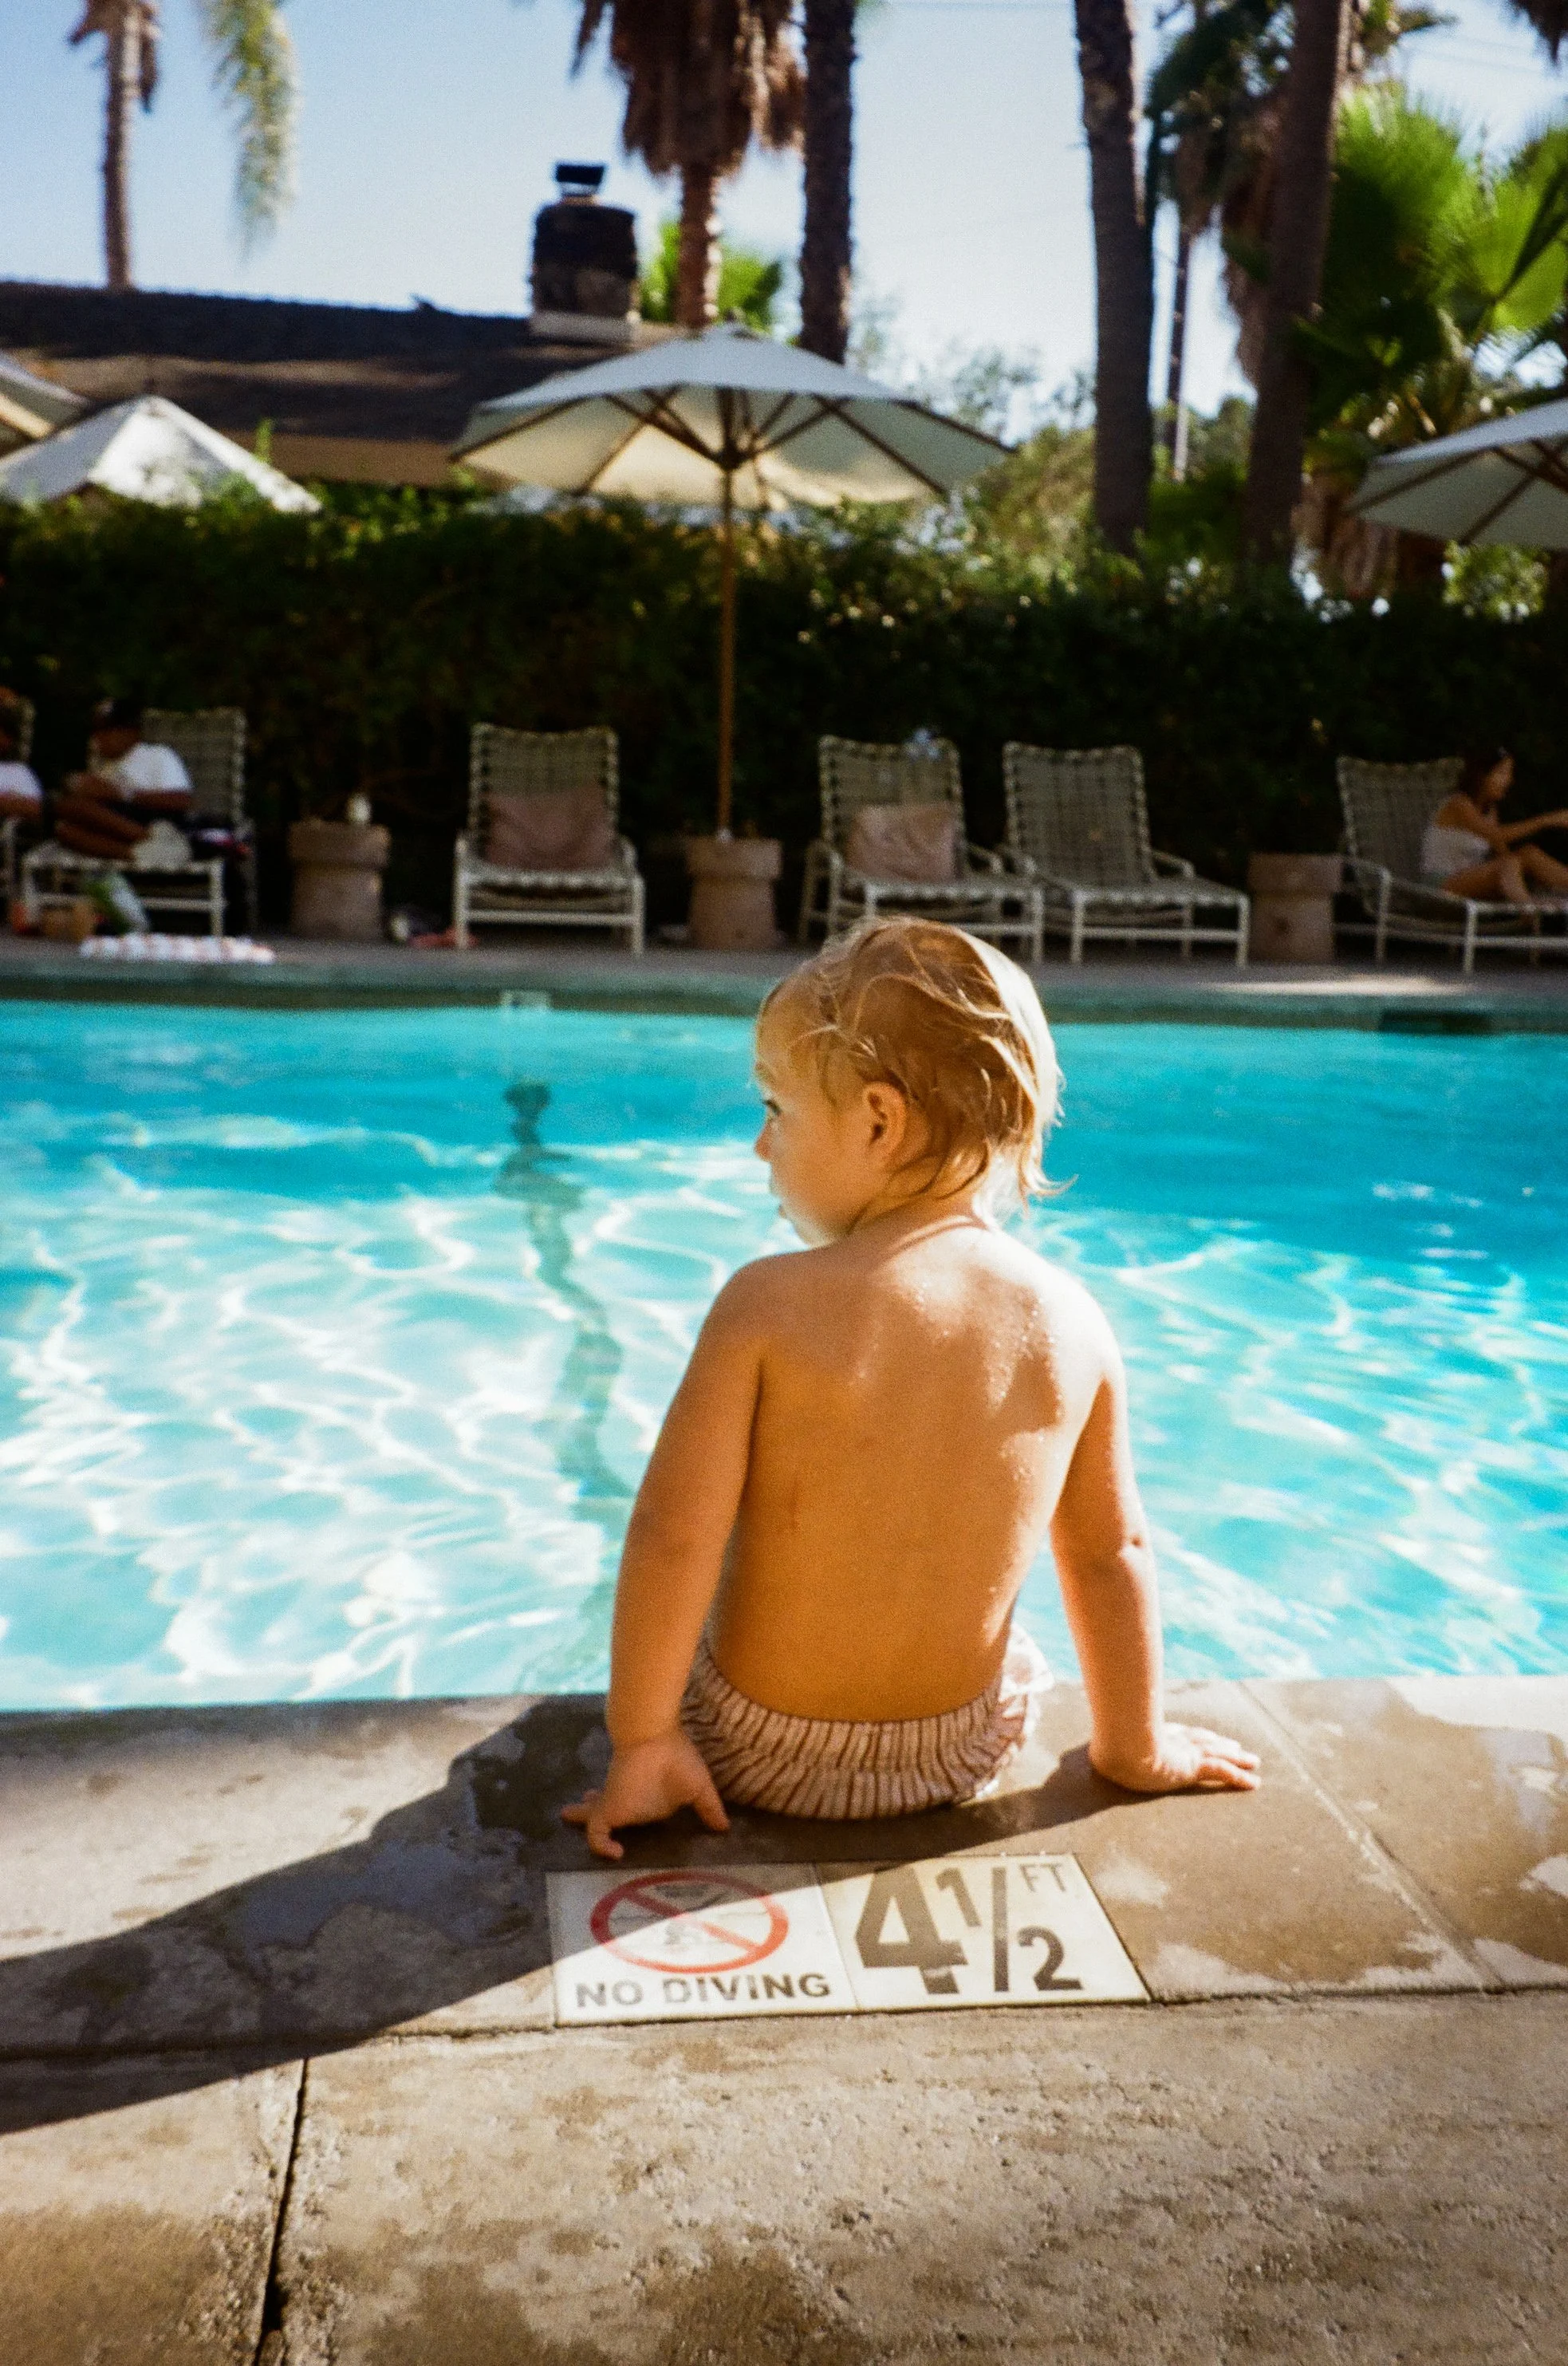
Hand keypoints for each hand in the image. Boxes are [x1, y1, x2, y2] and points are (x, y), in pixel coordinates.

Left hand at [562, 1731, 730, 1861]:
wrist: (654, 1736)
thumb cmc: (677, 1758)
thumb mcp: (699, 1788)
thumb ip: (709, 1808)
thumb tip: (725, 1828)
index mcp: (649, 1800)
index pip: (636, 1813)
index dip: (631, 1816)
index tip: (632, 1823)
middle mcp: (629, 1803)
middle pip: (606, 1812)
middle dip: (593, 1813)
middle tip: (586, 1815)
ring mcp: (617, 1805)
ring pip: (592, 1819)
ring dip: (582, 1819)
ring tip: (568, 1813)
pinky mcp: (608, 1808)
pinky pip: (596, 1834)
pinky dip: (600, 1846)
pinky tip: (615, 1853)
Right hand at [1091, 1721, 1260, 1793]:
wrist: (1119, 1749)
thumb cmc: (1106, 1748)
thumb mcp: (1097, 1753)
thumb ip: (1087, 1758)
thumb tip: (1058, 1765)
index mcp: (1152, 1735)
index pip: (1177, 1734)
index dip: (1192, 1735)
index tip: (1202, 1736)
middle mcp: (1173, 1739)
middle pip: (1203, 1740)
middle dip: (1219, 1743)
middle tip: (1235, 1746)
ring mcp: (1185, 1751)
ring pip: (1219, 1753)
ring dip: (1237, 1757)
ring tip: (1253, 1760)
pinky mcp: (1194, 1766)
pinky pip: (1223, 1773)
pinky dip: (1240, 1777)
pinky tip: (1254, 1782)